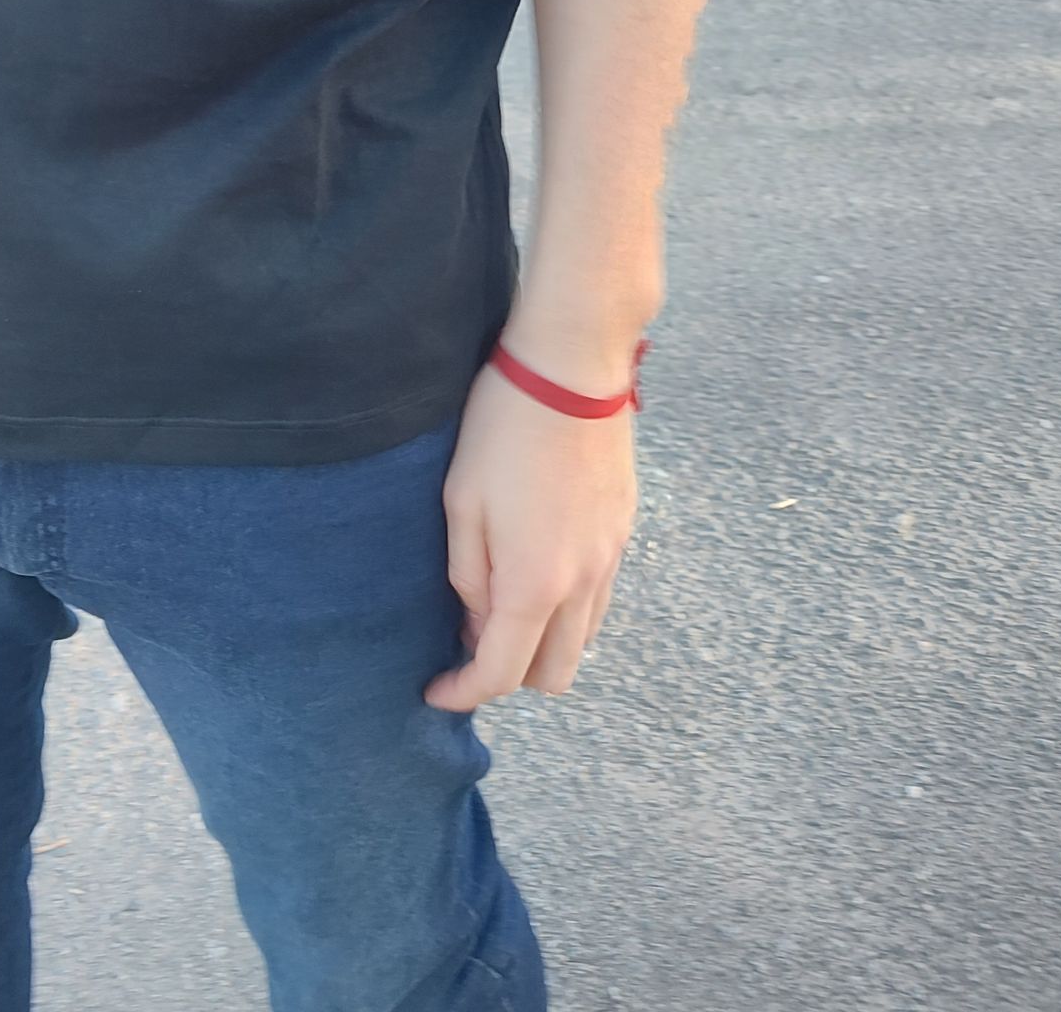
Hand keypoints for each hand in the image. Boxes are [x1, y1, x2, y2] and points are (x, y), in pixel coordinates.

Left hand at [424, 356, 638, 709]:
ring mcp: (611, 558)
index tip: (435, 690)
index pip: (501, 673)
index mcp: (534, 583)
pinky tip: (537, 571)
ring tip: (501, 606)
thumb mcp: (462, 502)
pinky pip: (600, 599)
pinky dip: (568, 609)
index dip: (464, 692)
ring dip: (543, 643)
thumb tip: (479, 623)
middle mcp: (582, 584)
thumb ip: (469, 576)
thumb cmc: (503, 427)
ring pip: (583, 640)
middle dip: (509, 676)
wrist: (572, 367)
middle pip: (554, 674)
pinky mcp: (624, 531)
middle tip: (469, 643)